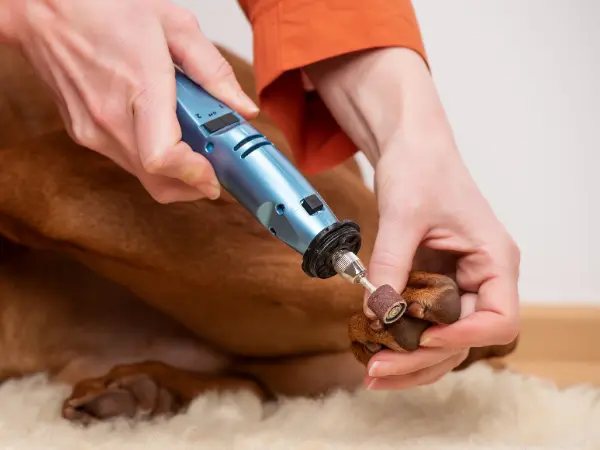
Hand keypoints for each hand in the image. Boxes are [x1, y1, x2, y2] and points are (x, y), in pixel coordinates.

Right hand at [2, 0, 257, 202]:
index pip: (163, 158)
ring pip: (144, 177)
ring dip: (174, 172)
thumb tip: (241, 109)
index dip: (194, 176)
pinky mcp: (84, 135)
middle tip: (213, 165)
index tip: (215, 176)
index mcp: (139, 88)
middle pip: (158, 182)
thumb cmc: (102, 7)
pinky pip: (127, 161)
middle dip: (193, 183)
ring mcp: (93, 132)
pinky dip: (152, 158)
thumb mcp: (174, 25)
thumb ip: (213, 71)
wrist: (43, 8)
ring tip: (189, 140)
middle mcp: (110, 119)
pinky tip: (161, 130)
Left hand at [305, 47, 519, 389]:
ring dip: (409, 360)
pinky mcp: (432, 285)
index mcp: (493, 259)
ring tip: (370, 372)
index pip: (500, 318)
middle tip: (376, 371)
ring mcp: (456, 285)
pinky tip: (372, 348)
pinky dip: (400, 339)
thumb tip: (375, 311)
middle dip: (421, 359)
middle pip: (465, 340)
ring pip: (442, 339)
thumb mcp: (404, 215)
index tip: (423, 336)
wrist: (409, 149)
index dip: (465, 337)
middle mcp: (481, 279)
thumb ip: (391, 263)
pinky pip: (422, 322)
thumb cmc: (421, 168)